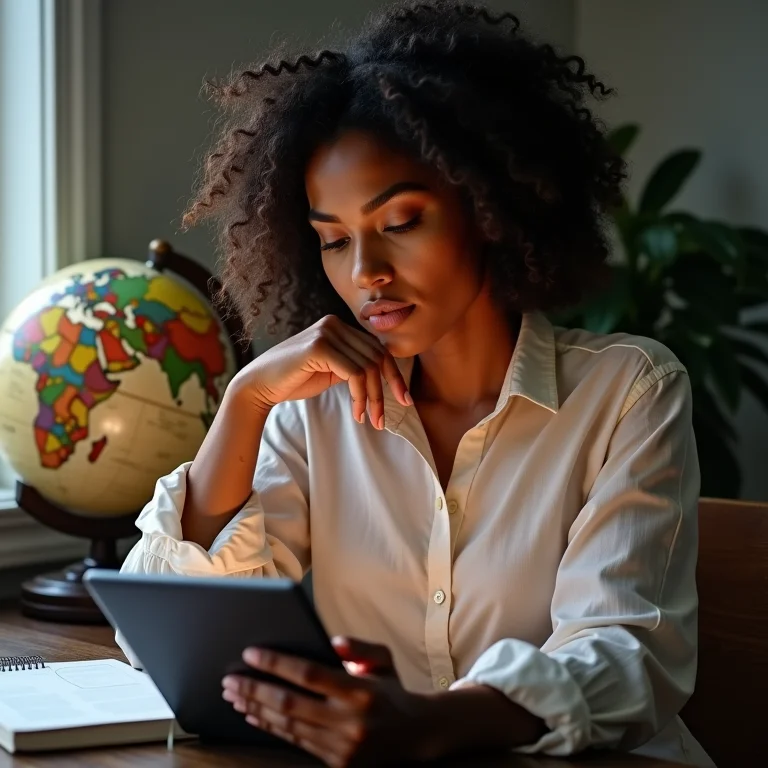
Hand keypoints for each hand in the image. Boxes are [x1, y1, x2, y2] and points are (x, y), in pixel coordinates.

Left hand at [221, 638, 443, 766]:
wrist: (416, 736)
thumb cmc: (392, 690)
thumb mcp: (383, 659)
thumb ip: (359, 647)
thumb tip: (332, 642)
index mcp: (361, 690)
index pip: (309, 674)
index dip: (276, 663)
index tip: (250, 653)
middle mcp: (350, 722)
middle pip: (290, 703)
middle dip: (255, 689)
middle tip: (229, 679)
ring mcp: (343, 747)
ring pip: (288, 726)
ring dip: (257, 710)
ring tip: (234, 696)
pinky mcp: (337, 764)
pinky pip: (296, 743)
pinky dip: (271, 727)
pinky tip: (254, 715)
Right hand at [228, 315, 411, 428]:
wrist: (260, 385)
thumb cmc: (295, 380)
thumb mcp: (332, 370)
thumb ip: (354, 366)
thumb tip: (386, 377)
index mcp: (339, 326)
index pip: (377, 349)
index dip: (394, 375)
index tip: (403, 399)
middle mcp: (334, 324)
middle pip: (377, 357)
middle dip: (386, 390)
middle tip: (383, 418)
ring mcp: (327, 333)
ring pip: (368, 366)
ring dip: (372, 398)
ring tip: (369, 419)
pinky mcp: (319, 347)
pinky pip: (355, 373)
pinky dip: (360, 396)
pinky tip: (357, 412)